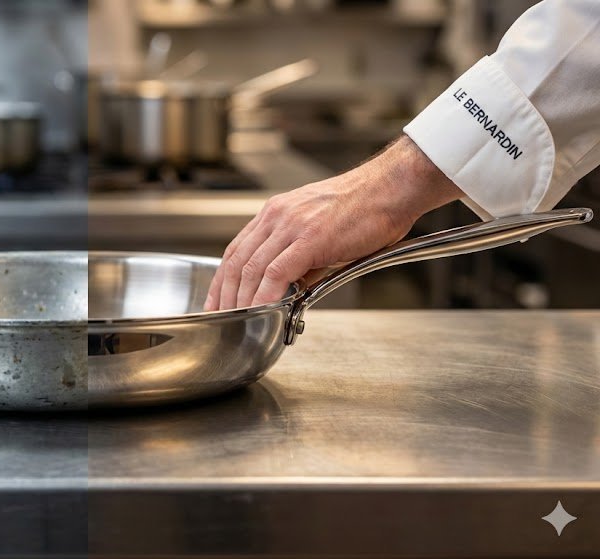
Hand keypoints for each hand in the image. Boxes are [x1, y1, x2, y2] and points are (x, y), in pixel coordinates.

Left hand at [205, 136, 462, 310]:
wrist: (392, 188)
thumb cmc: (365, 209)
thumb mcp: (321, 232)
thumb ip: (301, 259)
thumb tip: (290, 288)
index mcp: (275, 213)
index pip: (236, 249)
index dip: (222, 278)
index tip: (217, 300)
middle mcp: (276, 216)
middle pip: (236, 261)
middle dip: (224, 294)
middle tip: (219, 317)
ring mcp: (291, 225)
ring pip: (252, 268)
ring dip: (242, 299)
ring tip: (238, 320)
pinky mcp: (310, 238)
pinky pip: (277, 272)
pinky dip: (265, 294)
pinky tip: (260, 310)